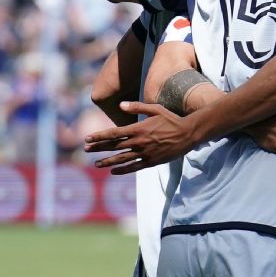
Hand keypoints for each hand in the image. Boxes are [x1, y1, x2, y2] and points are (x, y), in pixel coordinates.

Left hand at [84, 102, 200, 173]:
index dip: (99, 136)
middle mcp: (139, 142)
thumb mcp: (155, 109)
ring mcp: (145, 153)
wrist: (188, 133)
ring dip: (108, 161)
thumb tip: (120, 105)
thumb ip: (137, 106)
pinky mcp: (152, 161)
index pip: (114, 133)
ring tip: (97, 164)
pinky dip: (123, 170)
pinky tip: (114, 171)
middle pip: (115, 146)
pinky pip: (134, 167)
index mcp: (138, 128)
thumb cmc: (172, 119)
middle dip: (99, 148)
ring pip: (122, 158)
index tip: (88, 139)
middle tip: (86, 150)